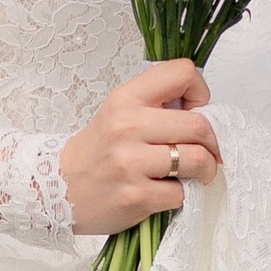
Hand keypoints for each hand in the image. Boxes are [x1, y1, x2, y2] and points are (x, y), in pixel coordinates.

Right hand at [59, 61, 219, 232]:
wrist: (57, 188)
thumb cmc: (97, 151)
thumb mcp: (119, 112)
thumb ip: (157, 104)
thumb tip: (204, 109)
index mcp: (126, 98)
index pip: (183, 73)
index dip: (200, 93)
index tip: (196, 110)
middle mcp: (128, 126)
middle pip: (200, 125)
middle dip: (213, 143)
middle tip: (208, 152)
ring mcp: (131, 163)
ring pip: (197, 160)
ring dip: (206, 171)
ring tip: (196, 175)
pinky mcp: (136, 196)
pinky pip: (181, 194)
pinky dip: (181, 196)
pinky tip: (166, 193)